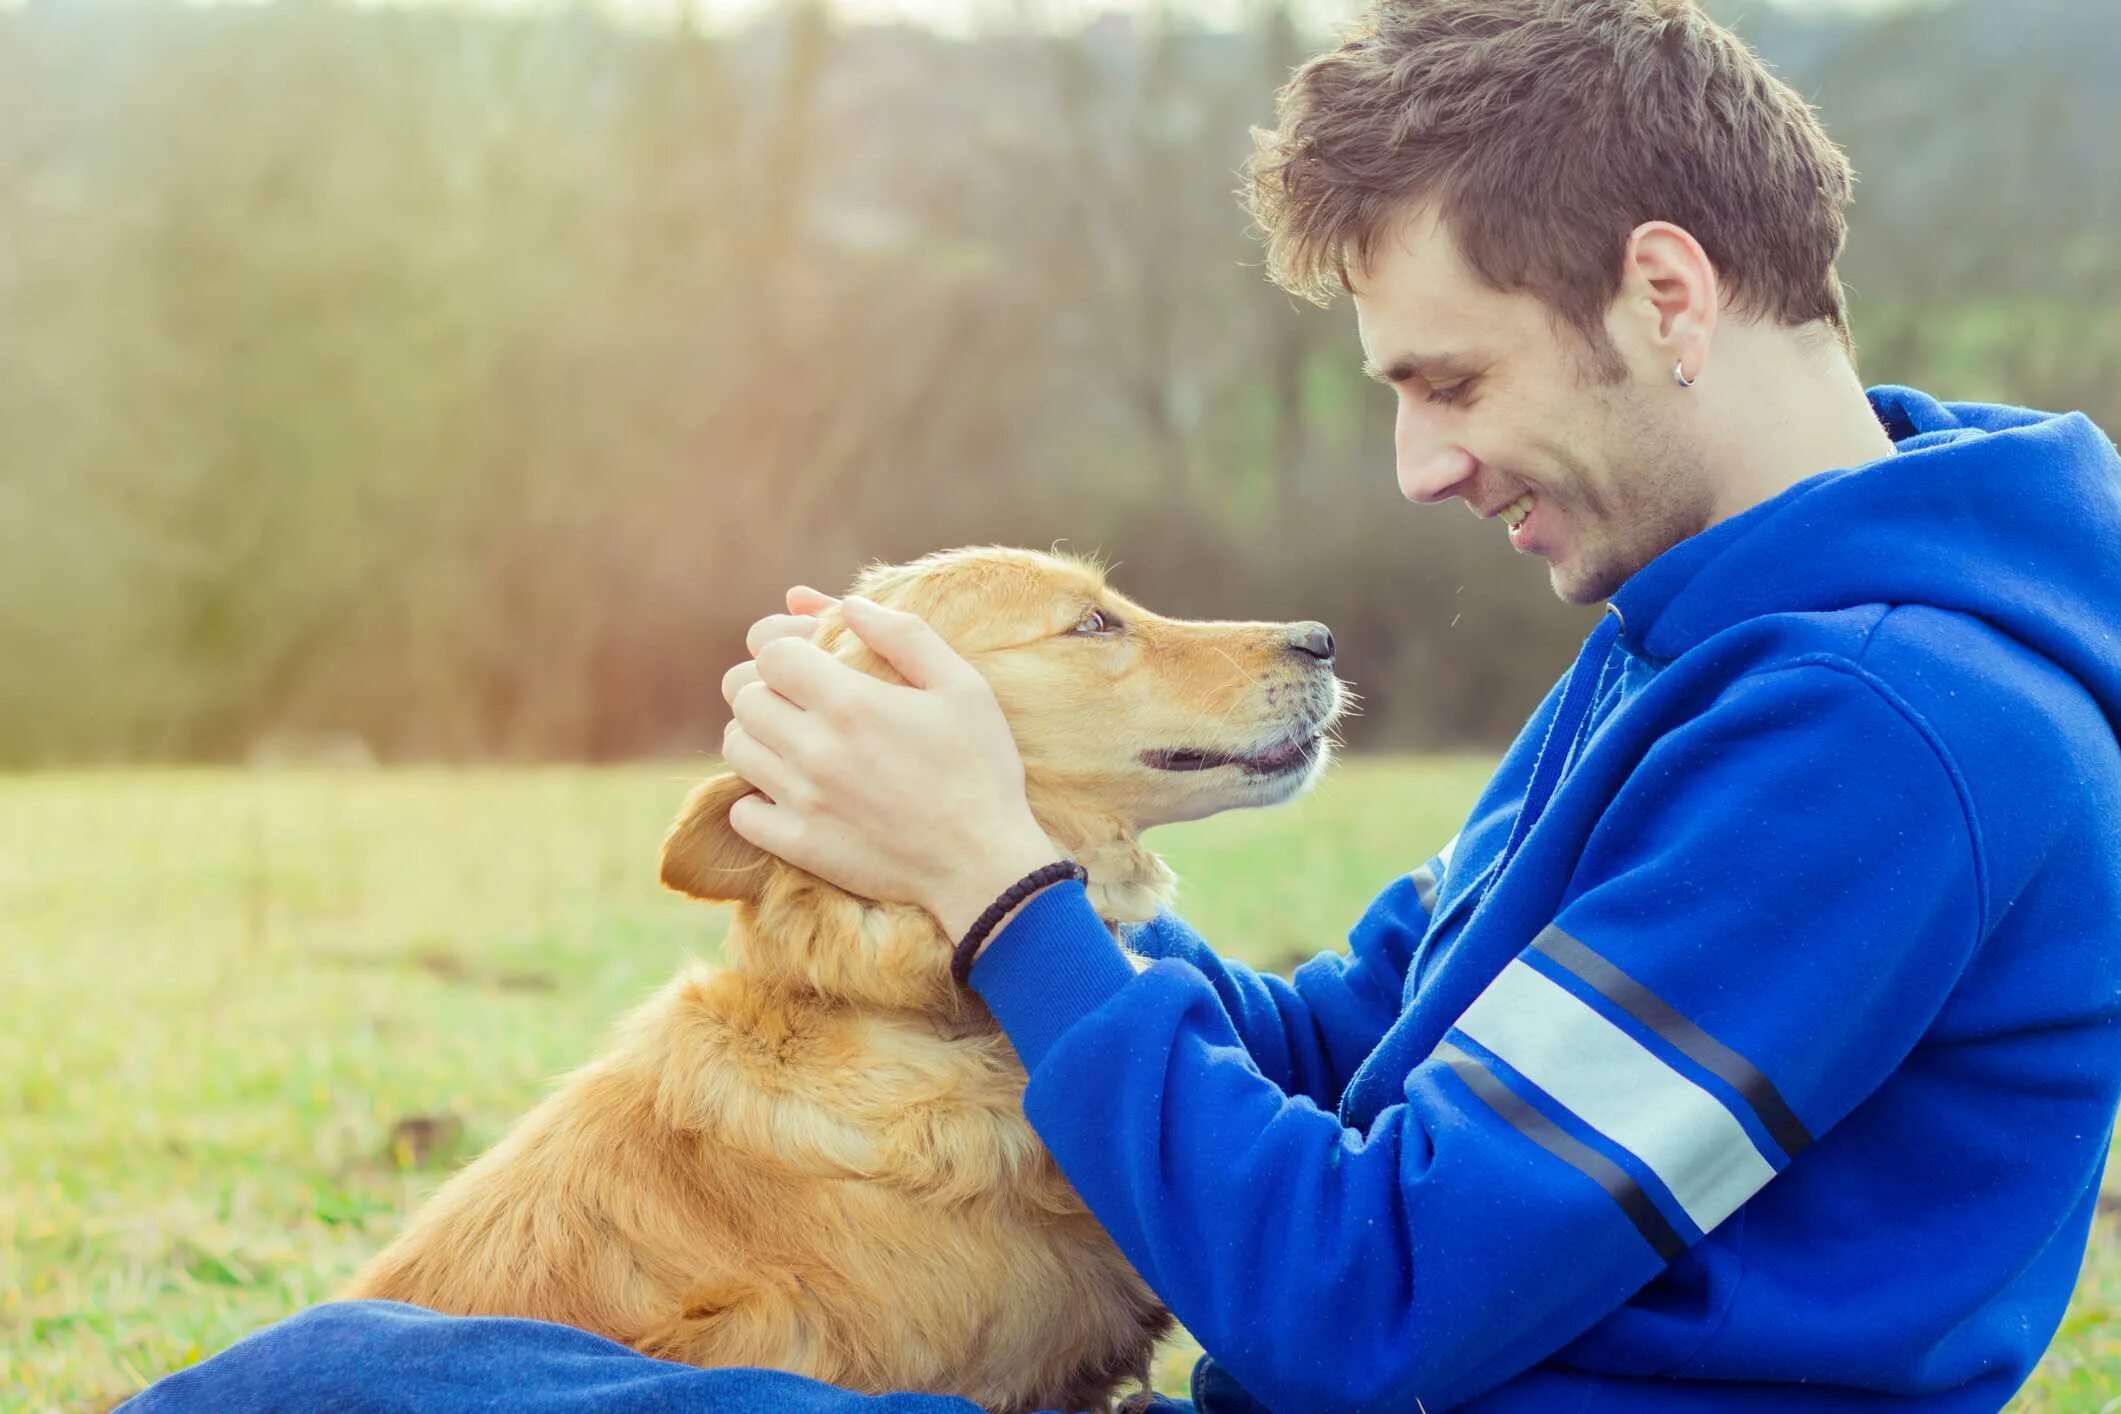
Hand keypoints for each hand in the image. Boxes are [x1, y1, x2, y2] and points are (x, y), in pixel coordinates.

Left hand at [719, 589, 1061, 938]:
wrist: (983, 863)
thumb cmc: (980, 768)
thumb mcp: (962, 686)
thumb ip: (904, 636)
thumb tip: (850, 605)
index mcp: (851, 702)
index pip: (769, 653)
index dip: (783, 648)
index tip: (806, 660)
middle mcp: (815, 748)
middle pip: (742, 696)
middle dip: (764, 686)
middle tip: (796, 698)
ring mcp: (801, 800)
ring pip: (735, 747)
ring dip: (756, 736)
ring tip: (791, 741)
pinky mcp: (798, 844)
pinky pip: (741, 812)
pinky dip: (755, 798)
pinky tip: (789, 792)